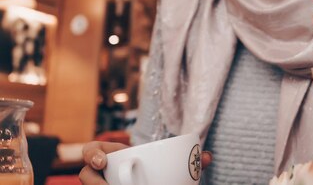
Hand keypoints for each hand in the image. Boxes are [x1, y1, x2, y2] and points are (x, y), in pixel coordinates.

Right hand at [79, 141, 212, 183]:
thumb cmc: (158, 169)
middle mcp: (103, 172)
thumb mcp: (167, 162)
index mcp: (115, 155)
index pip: (92, 149)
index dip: (92, 154)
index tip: (103, 162)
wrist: (154, 179)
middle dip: (91, 182)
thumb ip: (187, 159)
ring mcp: (104, 183)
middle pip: (86, 175)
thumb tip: (208, 157)